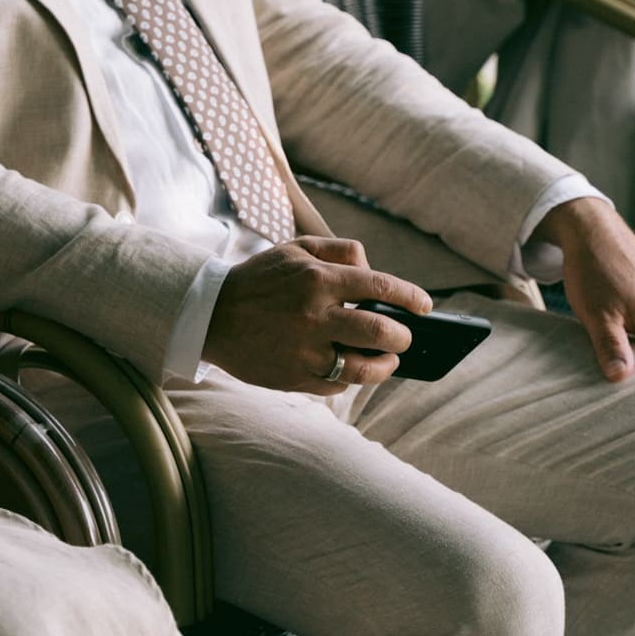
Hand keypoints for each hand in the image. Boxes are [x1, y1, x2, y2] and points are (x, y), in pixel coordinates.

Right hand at [201, 237, 433, 393]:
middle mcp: (314, 315)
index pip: (380, 287)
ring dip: (385, 366)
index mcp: (317, 279)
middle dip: (402, 337)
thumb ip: (338, 251)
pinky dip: (348, 379)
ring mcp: (304, 350)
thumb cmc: (258, 279)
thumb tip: (372, 267)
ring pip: (363, 368)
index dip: (411, 298)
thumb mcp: (294, 250)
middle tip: (403, 337)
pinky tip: (347, 369)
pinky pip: (336, 385)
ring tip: (387, 361)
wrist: (209, 315)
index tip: (424, 307)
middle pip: (381, 333)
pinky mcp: (294, 376)